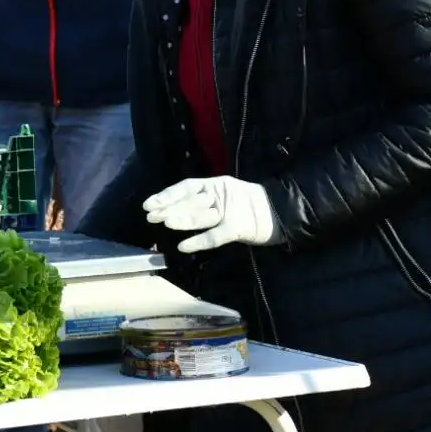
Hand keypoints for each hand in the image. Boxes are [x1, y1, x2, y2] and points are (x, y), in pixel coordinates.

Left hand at [142, 176, 280, 252]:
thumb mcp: (224, 197)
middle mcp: (220, 195)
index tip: (149, 204)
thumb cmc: (249, 207)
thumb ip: (202, 202)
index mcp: (215, 184)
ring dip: (182, 219)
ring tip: (164, 223)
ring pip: (201, 215)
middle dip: (169, 208)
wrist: (281, 213)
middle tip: (150, 215)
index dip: (166, 195)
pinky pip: (215, 236)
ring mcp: (230, 211)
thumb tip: (172, 210)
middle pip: (190, 201)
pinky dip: (199, 241)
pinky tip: (183, 246)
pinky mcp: (238, 228)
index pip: (185, 187)